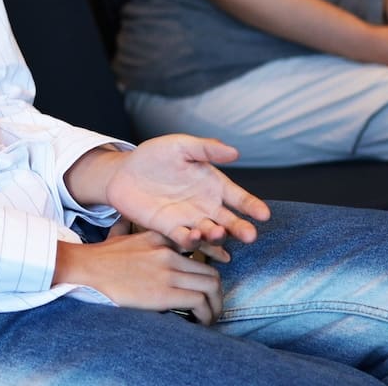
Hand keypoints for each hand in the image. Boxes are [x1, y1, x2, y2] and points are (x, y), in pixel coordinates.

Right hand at [54, 231, 223, 319]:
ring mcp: (168, 271)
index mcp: (161, 238)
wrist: (87, 268)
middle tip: (212, 307)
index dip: (210, 268)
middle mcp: (169, 252)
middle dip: (217, 293)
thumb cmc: (101, 258)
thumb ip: (135, 233)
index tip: (209, 284)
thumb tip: (128, 227)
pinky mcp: (165, 292)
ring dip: (215, 306)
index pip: (200, 248)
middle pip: (211, 271)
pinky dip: (206, 314)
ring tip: (210, 318)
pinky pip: (199, 302)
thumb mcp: (123, 236)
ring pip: (211, 286)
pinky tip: (200, 322)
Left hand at [85, 137, 268, 250]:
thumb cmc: (156, 156)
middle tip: (250, 235)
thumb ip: (206, 149)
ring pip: (209, 232)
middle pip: (229, 221)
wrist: (124, 172)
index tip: (264, 214)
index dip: (252, 206)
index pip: (239, 198)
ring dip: (216, 236)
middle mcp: (206, 206)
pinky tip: (193, 237)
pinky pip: (183, 238)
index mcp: (214, 185)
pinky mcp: (169, 229)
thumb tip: (235, 152)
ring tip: (218, 233)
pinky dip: (190, 240)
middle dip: (241, 228)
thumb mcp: (181, 146)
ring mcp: (189, 219)